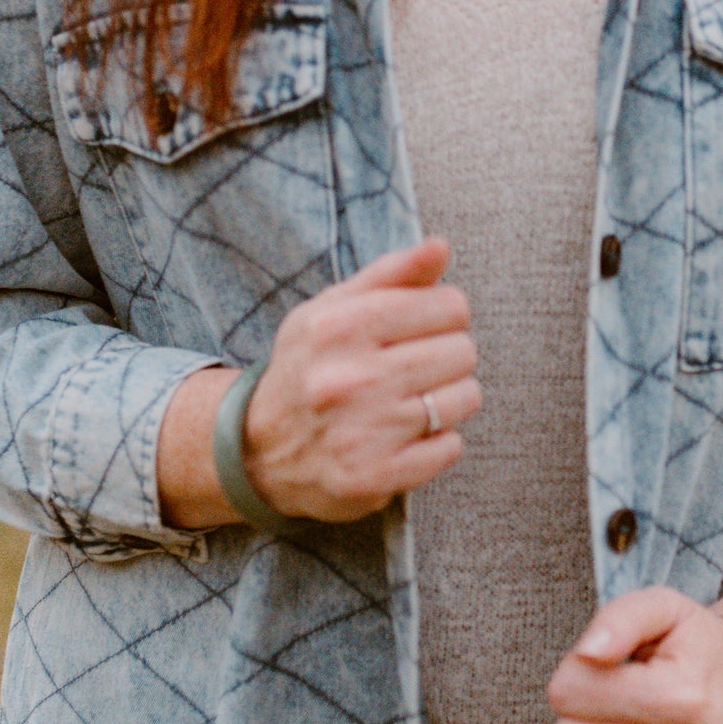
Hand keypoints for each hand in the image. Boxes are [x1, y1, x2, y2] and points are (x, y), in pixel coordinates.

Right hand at [156, 238, 479, 527]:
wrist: (258, 450)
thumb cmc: (310, 367)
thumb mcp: (333, 309)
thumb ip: (391, 274)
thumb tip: (440, 246)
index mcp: (341, 325)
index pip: (450, 306)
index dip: (444, 317)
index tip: (421, 330)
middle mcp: (351, 377)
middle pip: (462, 351)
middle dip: (447, 358)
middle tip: (412, 370)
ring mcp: (364, 432)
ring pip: (464, 398)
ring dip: (447, 401)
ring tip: (409, 402)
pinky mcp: (376, 477)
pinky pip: (451, 447)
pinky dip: (437, 443)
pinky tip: (405, 437)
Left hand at [547, 587, 722, 723]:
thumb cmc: (700, 643)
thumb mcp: (664, 608)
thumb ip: (618, 620)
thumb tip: (586, 654)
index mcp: (678, 696)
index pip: (566, 693)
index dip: (575, 671)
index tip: (605, 666)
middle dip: (582, 711)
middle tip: (615, 695)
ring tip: (630, 723)